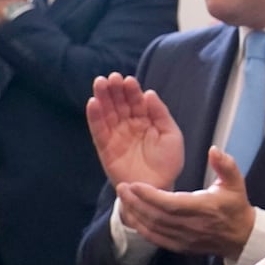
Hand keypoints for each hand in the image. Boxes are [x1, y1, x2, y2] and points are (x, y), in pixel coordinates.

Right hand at [87, 73, 184, 189]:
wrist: (158, 187)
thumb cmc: (167, 163)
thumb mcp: (171, 135)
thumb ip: (161, 114)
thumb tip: (150, 93)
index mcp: (146, 121)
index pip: (136, 102)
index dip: (132, 91)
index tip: (129, 80)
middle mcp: (129, 126)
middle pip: (119, 104)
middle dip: (115, 90)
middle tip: (112, 77)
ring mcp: (117, 136)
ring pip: (107, 113)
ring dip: (102, 98)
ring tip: (100, 83)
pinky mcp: (106, 147)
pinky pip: (98, 130)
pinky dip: (94, 117)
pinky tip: (93, 103)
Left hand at [117, 146, 255, 258]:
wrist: (241, 236)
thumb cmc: (235, 207)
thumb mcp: (236, 182)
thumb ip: (225, 165)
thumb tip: (214, 150)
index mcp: (204, 208)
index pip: (171, 204)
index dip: (150, 195)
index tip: (135, 184)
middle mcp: (192, 225)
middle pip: (156, 216)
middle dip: (136, 202)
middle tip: (121, 187)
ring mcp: (184, 238)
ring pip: (152, 228)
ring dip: (135, 214)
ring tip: (123, 199)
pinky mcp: (179, 246)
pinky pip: (154, 238)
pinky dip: (140, 228)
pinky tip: (131, 216)